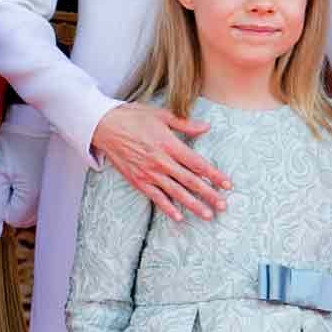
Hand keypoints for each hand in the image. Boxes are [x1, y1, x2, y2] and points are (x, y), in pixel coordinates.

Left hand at [0, 107, 49, 240]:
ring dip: (30, 198)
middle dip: (17, 201)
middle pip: (27, 218)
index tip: (8, 179)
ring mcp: (62, 195)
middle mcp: (51, 201)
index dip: (4, 200)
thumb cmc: (17, 141)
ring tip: (30, 172)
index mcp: (32, 199)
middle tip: (18, 174)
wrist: (42, 119)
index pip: (12, 219)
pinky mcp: (68, 188)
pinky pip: (51, 202)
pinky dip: (43, 193)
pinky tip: (41, 174)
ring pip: (38, 211)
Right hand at [91, 104, 229, 221]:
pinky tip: (179, 217)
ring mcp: (149, 173)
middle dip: (208, 194)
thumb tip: (206, 127)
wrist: (104, 126)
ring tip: (207, 215)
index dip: (214, 174)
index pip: (197, 163)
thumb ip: (185, 124)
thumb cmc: (132, 117)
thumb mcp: (160, 115)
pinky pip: (156, 197)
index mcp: (169, 144)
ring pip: (176, 192)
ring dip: (193, 205)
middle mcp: (161, 161)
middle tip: (223, 206)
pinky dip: (167, 208)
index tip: (227, 184)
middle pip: (190, 181)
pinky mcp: (138, 180)